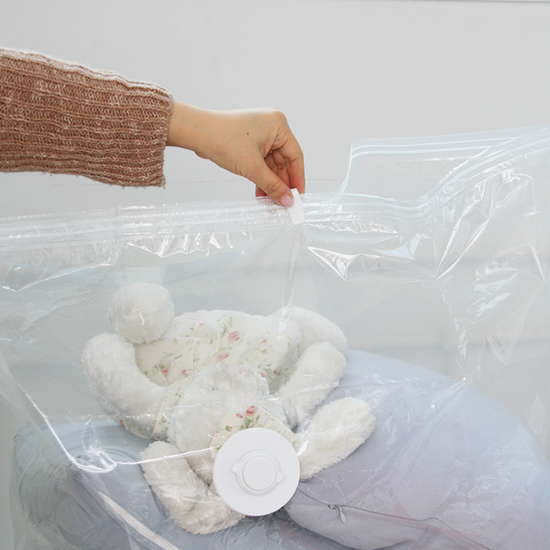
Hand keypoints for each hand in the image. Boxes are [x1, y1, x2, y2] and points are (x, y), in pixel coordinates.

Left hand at [167, 102, 304, 205]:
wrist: (195, 132)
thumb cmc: (222, 140)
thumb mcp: (252, 167)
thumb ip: (273, 186)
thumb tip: (288, 200)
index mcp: (279, 125)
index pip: (295, 156)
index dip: (297, 179)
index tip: (298, 197)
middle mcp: (272, 127)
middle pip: (284, 161)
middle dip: (281, 183)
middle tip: (283, 203)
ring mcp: (260, 134)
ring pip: (271, 164)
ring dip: (270, 183)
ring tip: (270, 202)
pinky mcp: (249, 141)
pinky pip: (261, 162)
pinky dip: (261, 177)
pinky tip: (261, 193)